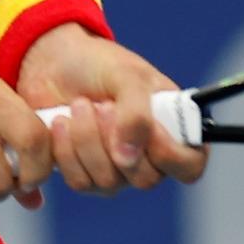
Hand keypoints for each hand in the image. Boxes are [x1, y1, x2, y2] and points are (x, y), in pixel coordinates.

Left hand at [15, 23, 207, 195]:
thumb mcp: (127, 75)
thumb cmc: (99, 64)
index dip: (171, 156)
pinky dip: (66, 150)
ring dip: (87, 140)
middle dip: (116, 139)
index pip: (189, 166)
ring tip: (79, 105)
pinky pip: (80, 181)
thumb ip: (137, 114)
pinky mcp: (85, 174)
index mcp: (172, 129)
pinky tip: (60, 122)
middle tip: (102, 105)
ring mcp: (117, 171)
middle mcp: (148, 156)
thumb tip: (127, 159)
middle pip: (145, 179)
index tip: (149, 129)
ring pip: (109, 181)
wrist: (54, 61)